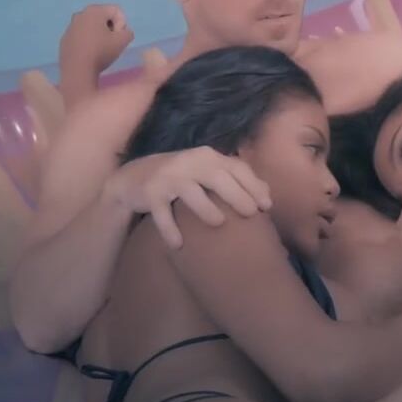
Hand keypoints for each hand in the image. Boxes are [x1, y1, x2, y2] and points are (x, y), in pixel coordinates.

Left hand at [59, 4, 133, 80]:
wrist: (77, 69)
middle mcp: (80, 14)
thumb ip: (128, 32)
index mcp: (94, 10)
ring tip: (100, 50)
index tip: (117, 38)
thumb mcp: (123, 41)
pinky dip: (88, 42)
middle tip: (111, 44)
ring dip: (99, 36)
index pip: (117, 11)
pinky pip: (81, 36)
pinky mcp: (65, 39)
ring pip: (92, 27)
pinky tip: (89, 54)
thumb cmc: (100, 52)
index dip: (122, 25)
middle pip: (103, 18)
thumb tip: (123, 33)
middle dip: (110, 29)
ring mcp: (71, 27)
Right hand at [103, 147, 272, 247]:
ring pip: (189, 192)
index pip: (235, 167)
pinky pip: (161, 213)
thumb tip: (267, 192)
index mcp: (207, 156)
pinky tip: (178, 244)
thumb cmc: (181, 177)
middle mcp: (188, 163)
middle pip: (216, 177)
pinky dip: (169, 229)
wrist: (133, 177)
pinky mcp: (150, 194)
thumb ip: (235, 179)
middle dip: (236, 194)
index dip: (253, 185)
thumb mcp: (207, 172)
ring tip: (219, 223)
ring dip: (205, 208)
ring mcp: (168, 177)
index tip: (266, 206)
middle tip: (250, 214)